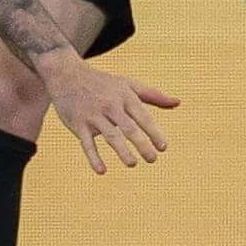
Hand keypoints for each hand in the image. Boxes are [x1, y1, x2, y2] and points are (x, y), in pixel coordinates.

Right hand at [36, 51, 180, 174]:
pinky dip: (93, 157)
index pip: (143, 117)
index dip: (154, 132)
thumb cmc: (102, 82)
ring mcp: (93, 115)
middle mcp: (110, 106)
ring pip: (110, 135)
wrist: (66, 74)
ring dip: (122, 151)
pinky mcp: (77, 124)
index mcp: (125, 97)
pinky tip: (102, 171)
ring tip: (132, 163)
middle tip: (152, 159)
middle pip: (129, 128)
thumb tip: (178, 103)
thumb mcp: (128, 85)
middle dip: (141, 144)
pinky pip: (86, 143)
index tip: (163, 147)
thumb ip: (153, 96)